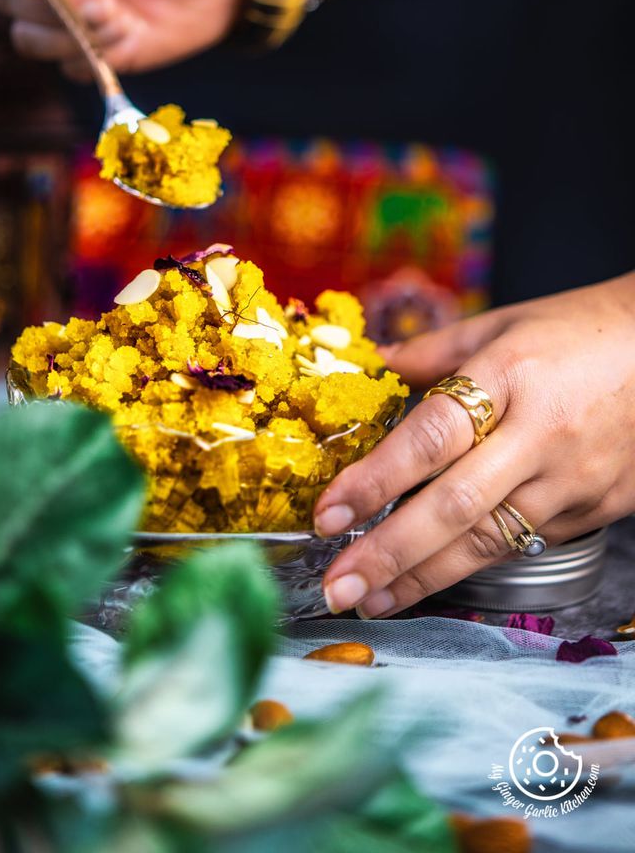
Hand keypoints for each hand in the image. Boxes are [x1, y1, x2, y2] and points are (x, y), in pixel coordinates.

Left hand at [315, 273, 634, 616]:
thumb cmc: (578, 331)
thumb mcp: (501, 324)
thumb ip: (431, 351)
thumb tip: (368, 363)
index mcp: (508, 376)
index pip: (430, 437)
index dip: (374, 479)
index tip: (327, 513)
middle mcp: (540, 434)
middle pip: (454, 506)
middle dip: (388, 553)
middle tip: (337, 585)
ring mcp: (573, 479)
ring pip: (489, 542)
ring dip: (423, 577)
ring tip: (370, 599)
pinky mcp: (596, 509)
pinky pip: (526, 543)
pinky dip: (474, 565)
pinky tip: (430, 578)